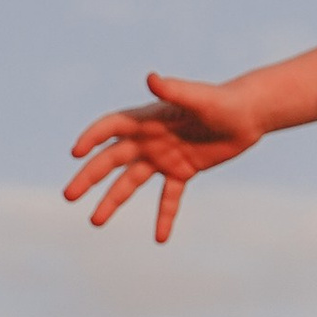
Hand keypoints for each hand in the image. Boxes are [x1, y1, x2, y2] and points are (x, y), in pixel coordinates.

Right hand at [64, 74, 262, 240]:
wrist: (248, 114)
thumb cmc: (224, 101)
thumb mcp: (200, 98)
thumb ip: (174, 90)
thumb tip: (151, 78)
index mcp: (148, 119)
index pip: (112, 128)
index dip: (92, 138)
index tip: (75, 153)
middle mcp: (149, 139)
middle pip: (111, 161)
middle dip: (89, 178)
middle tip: (69, 196)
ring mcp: (163, 157)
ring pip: (131, 183)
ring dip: (113, 201)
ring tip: (95, 222)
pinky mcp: (182, 171)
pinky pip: (168, 197)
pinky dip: (164, 216)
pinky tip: (160, 239)